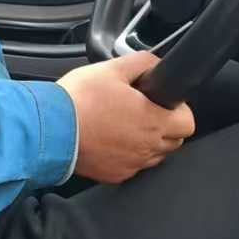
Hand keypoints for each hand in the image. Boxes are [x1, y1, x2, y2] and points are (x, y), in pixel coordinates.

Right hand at [59, 51, 195, 183]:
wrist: (50, 129)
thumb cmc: (79, 100)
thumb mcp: (113, 69)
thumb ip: (142, 63)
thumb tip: (156, 64)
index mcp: (153, 120)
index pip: (188, 122)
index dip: (179, 109)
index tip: (163, 102)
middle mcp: (147, 147)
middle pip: (175, 141)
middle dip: (165, 126)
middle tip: (144, 111)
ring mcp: (132, 165)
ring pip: (155, 155)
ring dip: (148, 141)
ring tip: (125, 125)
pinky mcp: (116, 175)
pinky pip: (134, 166)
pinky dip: (129, 155)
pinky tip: (112, 140)